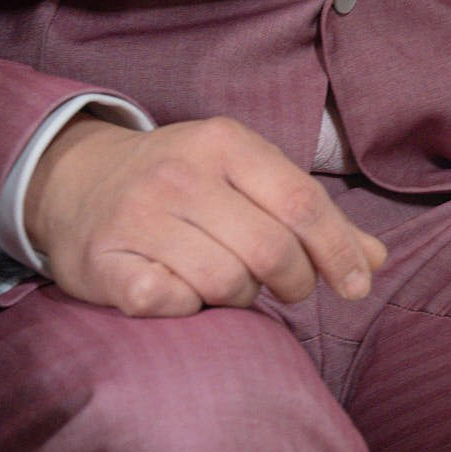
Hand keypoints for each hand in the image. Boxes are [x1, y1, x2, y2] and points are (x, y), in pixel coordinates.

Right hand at [25, 116, 389, 317]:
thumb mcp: (247, 179)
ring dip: (241, 297)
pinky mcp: (104, 261)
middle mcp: (179, 175)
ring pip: (227, 283)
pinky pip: (171, 303)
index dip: (339, 251)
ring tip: (227, 282)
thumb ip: (312, 218)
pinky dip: (189, 308)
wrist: (75, 180)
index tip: (357, 285)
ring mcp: (137, 217)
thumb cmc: (183, 185)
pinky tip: (182, 292)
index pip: (304, 204)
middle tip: (288, 289)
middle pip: (271, 250)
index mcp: (225, 143)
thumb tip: (376, 260)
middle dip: (294, 281)